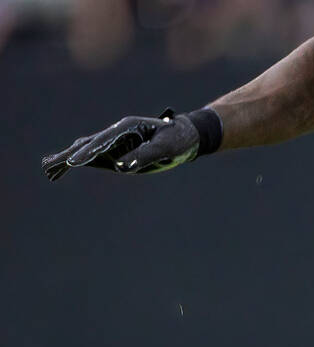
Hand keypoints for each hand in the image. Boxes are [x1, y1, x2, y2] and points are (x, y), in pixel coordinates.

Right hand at [43, 110, 199, 180]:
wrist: (184, 135)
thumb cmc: (177, 139)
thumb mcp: (166, 147)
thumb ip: (146, 155)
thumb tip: (123, 166)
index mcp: (127, 128)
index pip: (103, 141)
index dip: (87, 152)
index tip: (74, 162)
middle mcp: (116, 133)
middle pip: (87, 144)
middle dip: (69, 156)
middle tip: (51, 166)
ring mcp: (114, 142)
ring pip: (85, 150)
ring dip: (66, 159)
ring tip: (47, 169)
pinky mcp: (116, 152)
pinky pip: (93, 157)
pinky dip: (78, 162)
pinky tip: (63, 168)